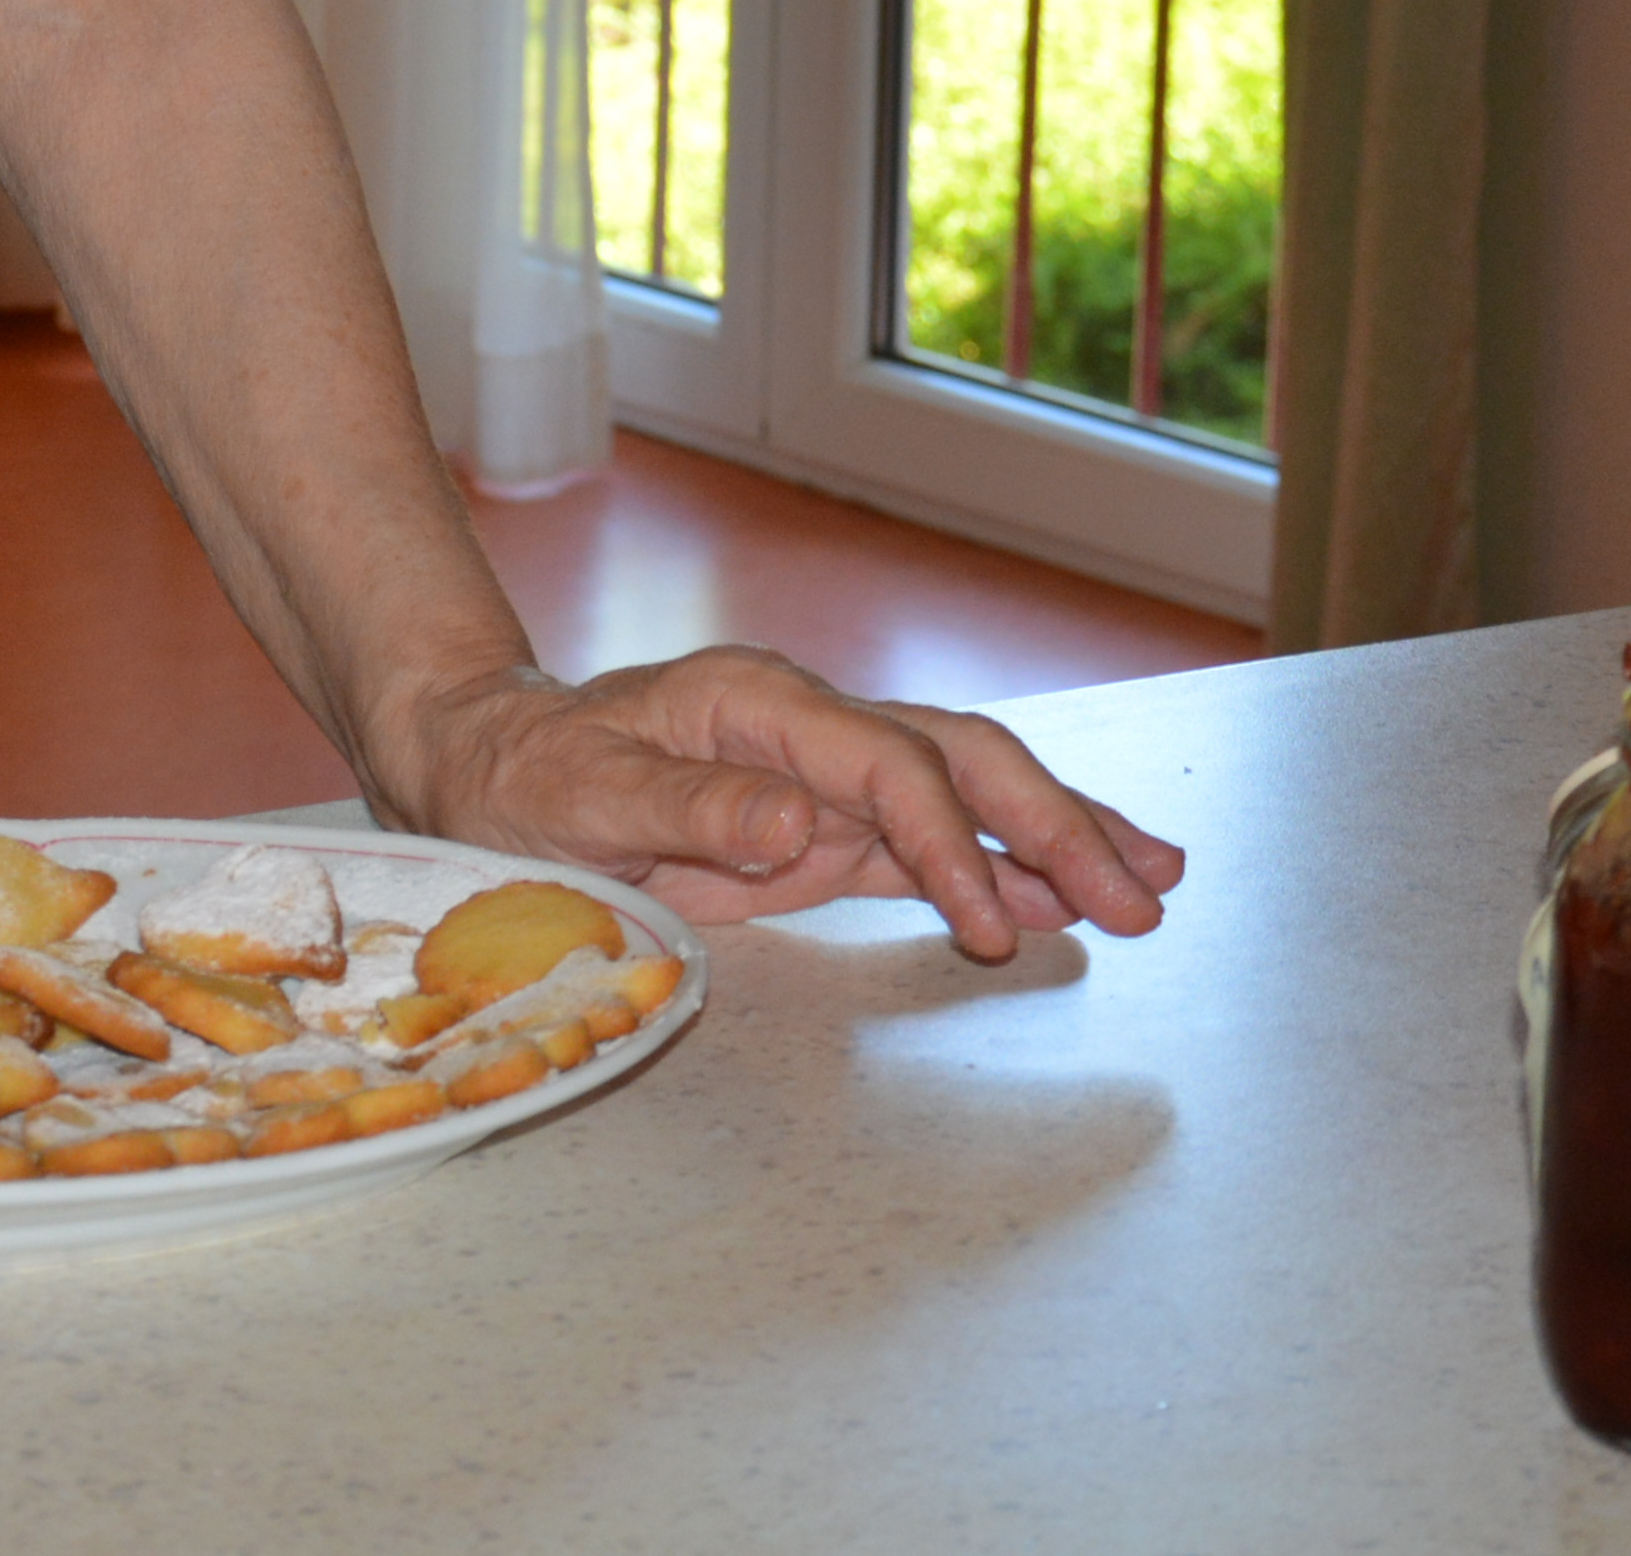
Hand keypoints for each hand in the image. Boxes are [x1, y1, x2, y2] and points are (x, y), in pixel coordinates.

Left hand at [370, 643, 1181, 961]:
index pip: (889, 768)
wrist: (477, 764)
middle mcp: (807, 727)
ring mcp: (820, 776)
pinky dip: (995, 871)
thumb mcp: (576, 797)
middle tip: (1145, 891)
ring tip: (1153, 881)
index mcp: (758, 705)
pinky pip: (922, 846)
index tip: (995, 923)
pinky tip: (1060, 899)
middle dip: (1056, 822)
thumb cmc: (515, 780)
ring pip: (966, 794)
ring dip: (1056, 835)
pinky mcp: (815, 828)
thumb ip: (689, 806)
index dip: (949, 842)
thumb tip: (801, 825)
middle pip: (961, 760)